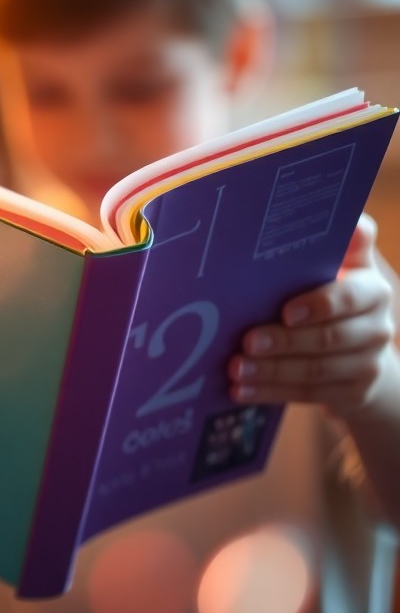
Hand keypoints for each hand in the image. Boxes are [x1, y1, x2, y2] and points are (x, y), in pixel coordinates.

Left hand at [229, 214, 398, 418]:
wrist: (364, 356)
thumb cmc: (335, 298)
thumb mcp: (342, 268)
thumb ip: (340, 244)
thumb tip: (345, 218)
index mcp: (372, 290)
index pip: (351, 296)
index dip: (320, 305)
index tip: (286, 311)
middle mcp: (377, 327)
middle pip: (328, 338)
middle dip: (284, 342)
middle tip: (246, 342)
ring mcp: (367, 364)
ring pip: (315, 370)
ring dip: (270, 371)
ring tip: (235, 368)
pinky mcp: (353, 393)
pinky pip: (309, 394)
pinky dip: (271, 393)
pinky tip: (240, 390)